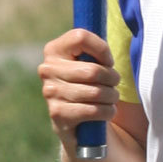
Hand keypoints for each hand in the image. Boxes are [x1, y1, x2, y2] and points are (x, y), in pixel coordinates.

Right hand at [39, 28, 118, 147]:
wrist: (82, 124)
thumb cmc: (91, 85)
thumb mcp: (91, 61)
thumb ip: (95, 48)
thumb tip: (106, 51)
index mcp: (54, 50)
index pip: (81, 37)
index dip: (102, 50)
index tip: (108, 62)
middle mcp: (47, 69)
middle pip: (93, 70)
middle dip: (112, 78)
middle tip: (114, 84)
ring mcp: (50, 92)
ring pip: (95, 92)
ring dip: (111, 97)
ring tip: (111, 98)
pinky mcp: (57, 114)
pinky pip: (92, 110)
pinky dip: (107, 112)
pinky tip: (107, 111)